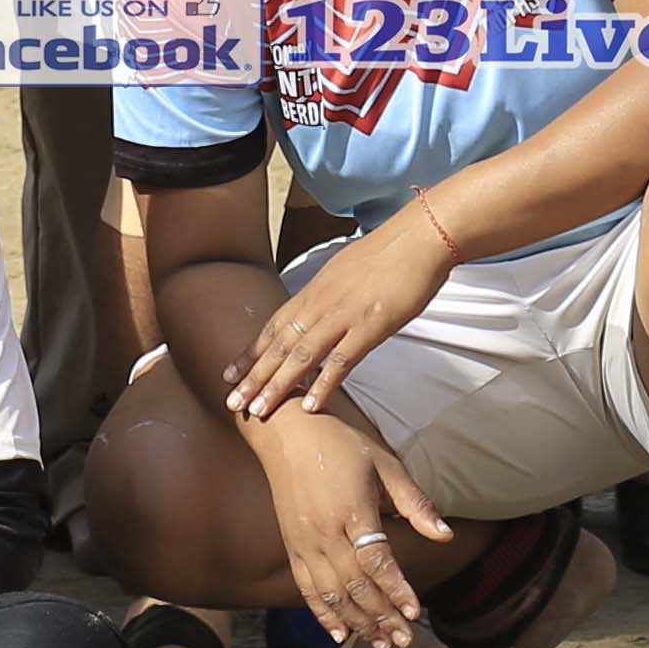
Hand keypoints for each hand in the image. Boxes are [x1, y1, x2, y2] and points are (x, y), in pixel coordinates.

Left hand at [230, 219, 451, 420]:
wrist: (419, 237)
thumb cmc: (388, 253)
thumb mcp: (345, 270)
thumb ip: (329, 294)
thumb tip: (320, 310)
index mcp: (314, 291)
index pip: (273, 327)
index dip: (251, 353)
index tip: (230, 374)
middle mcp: (321, 304)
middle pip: (279, 345)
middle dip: (254, 377)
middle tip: (233, 404)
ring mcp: (344, 315)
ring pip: (302, 355)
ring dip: (278, 385)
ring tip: (260, 410)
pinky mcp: (370, 326)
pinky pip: (342, 360)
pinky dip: (324, 383)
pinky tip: (311, 405)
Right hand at [257, 408, 456, 647]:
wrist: (287, 433)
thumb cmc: (342, 445)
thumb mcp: (385, 465)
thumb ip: (415, 504)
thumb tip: (446, 536)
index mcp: (352, 510)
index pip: (376, 561)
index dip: (397, 590)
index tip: (416, 612)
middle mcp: (324, 532)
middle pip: (355, 585)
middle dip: (382, 616)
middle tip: (405, 640)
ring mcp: (304, 542)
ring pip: (331, 594)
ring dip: (357, 622)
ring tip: (380, 644)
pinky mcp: (291, 547)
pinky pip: (306, 588)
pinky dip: (322, 614)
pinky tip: (340, 633)